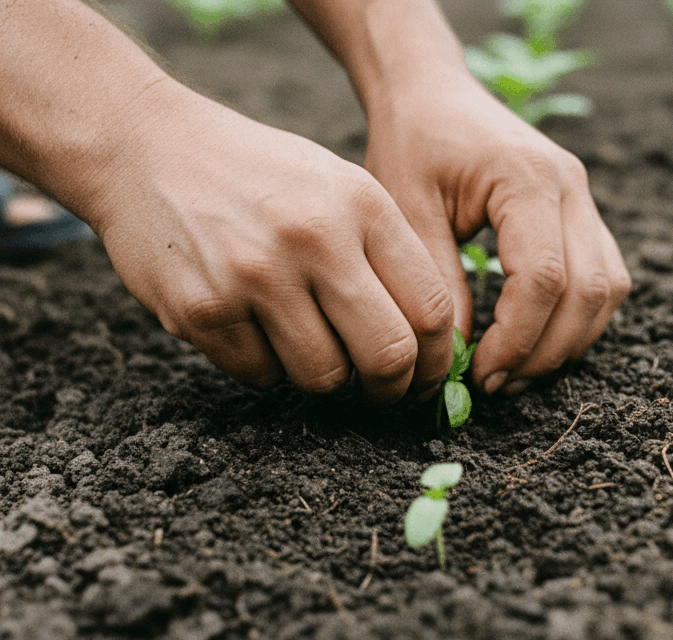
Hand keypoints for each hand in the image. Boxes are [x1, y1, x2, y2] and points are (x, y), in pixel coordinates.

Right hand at [79, 81, 453, 401]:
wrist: (149, 147)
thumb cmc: (259, 175)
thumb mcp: (338, 186)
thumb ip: (385, 253)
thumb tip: (428, 340)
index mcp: (362, 205)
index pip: (431, 308)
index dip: (439, 359)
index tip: (427, 378)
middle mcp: (314, 238)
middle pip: (388, 355)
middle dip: (392, 388)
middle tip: (381, 391)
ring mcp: (255, 275)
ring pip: (323, 377)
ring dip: (323, 376)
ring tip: (305, 340)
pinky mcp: (203, 309)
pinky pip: (260, 375)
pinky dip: (265, 366)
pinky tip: (251, 325)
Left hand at [364, 74, 630, 393]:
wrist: (431, 96)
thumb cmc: (411, 145)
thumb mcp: (406, 211)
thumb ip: (438, 282)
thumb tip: (460, 356)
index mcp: (527, 179)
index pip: (543, 278)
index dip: (517, 339)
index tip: (479, 374)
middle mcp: (571, 187)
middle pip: (590, 290)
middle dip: (547, 351)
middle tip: (497, 383)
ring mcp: (583, 198)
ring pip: (608, 289)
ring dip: (568, 340)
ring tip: (515, 371)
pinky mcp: (580, 212)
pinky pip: (602, 277)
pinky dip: (576, 317)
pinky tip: (533, 339)